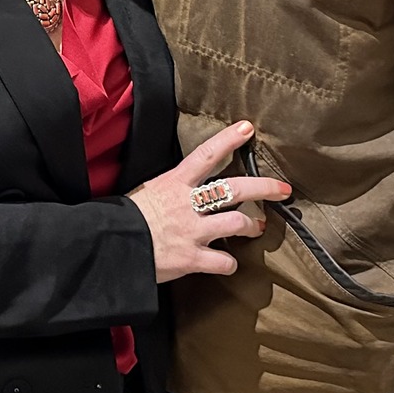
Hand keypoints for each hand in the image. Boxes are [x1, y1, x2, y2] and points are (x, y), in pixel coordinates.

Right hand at [127, 120, 288, 281]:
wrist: (111, 246)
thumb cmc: (125, 218)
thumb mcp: (147, 192)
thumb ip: (171, 190)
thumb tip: (188, 189)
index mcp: (174, 183)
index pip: (205, 155)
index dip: (228, 140)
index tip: (247, 128)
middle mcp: (188, 204)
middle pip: (234, 189)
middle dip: (263, 187)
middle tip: (282, 189)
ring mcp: (192, 231)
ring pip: (236, 223)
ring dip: (252, 226)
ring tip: (258, 227)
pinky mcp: (192, 258)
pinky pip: (222, 261)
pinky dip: (229, 263)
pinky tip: (228, 263)